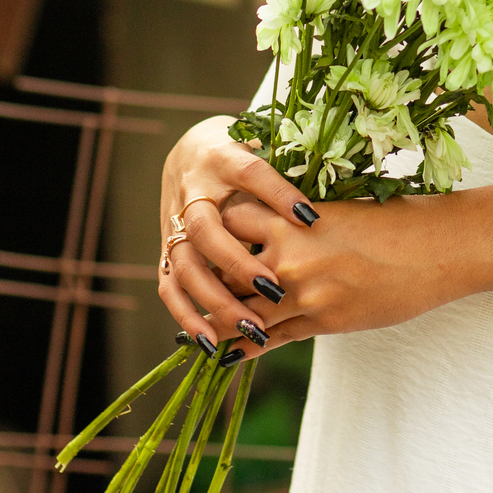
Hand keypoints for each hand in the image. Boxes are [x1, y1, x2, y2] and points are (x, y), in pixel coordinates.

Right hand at [156, 116, 323, 356]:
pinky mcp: (167, 247)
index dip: (279, 194)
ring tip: (249, 327)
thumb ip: (289, 172)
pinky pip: (169, 285)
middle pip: (208, 229)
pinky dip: (186, 315)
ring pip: (185, 264)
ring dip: (214, 300)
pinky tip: (208, 342)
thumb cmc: (243, 155)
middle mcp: (194, 190)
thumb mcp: (267, 151)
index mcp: (223, 158)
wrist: (191, 150)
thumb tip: (325, 201)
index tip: (312, 219)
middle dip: (239, 263)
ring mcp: (175, 221)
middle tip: (276, 291)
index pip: (252, 173)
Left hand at [219, 192, 469, 345]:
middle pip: (225, 268)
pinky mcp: (322, 321)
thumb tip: (269, 226)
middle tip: (187, 287)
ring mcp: (304, 291)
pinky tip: (228, 353)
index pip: (230, 218)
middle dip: (206, 279)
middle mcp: (291, 253)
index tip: (202, 236)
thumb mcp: (339, 210)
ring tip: (197, 333)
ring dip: (218, 323)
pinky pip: (270, 340)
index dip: (214, 227)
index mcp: (293, 215)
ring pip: (241, 311)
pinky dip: (245, 348)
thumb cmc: (393, 221)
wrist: (437, 248)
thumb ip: (298, 222)